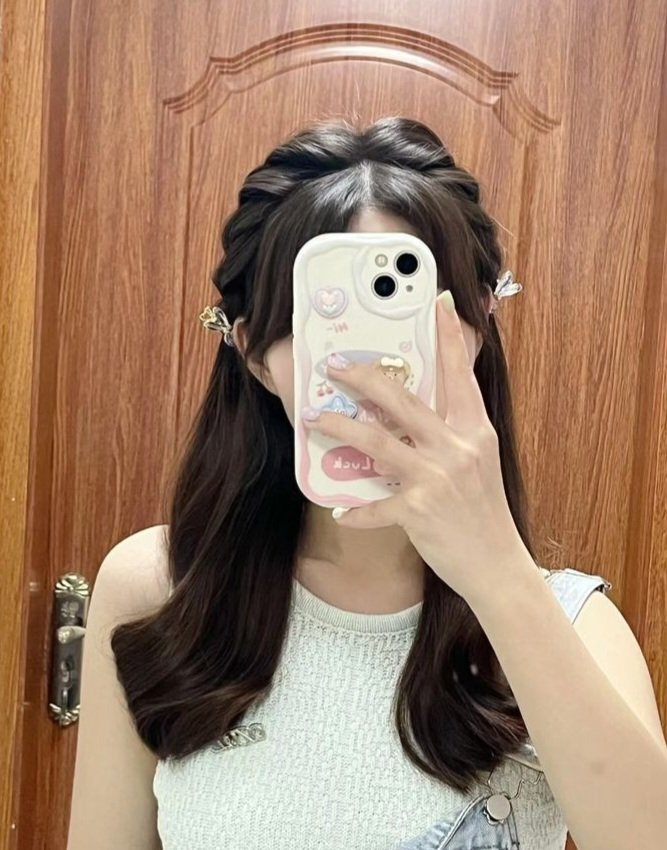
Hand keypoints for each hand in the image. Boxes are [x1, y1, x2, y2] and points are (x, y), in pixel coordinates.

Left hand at [300, 289, 534, 603]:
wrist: (498, 565)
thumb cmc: (485, 512)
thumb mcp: (481, 461)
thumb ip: (455, 431)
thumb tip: (424, 408)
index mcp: (475, 431)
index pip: (460, 376)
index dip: (449, 338)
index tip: (437, 304)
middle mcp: (457, 448)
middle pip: (403, 400)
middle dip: (364, 378)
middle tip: (336, 365)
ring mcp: (437, 478)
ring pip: (378, 441)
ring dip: (340, 427)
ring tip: (314, 418)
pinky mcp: (419, 511)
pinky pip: (376, 505)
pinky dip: (357, 509)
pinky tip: (342, 509)